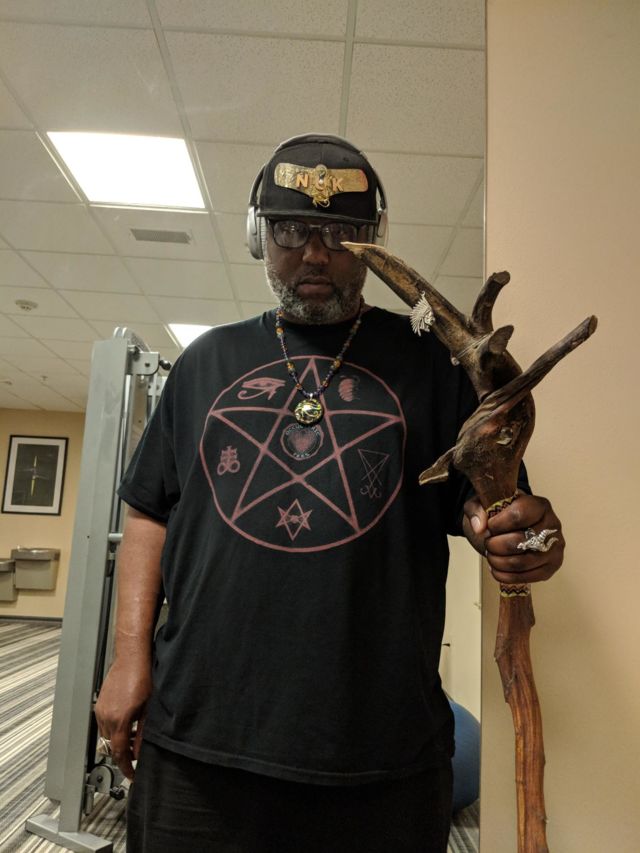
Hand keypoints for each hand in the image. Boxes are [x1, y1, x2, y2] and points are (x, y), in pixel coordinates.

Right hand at [94, 656, 151, 780]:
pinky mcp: (100, 703)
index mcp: (120, 720)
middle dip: (124, 754)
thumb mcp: (149, 707)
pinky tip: (127, 722)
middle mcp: (106, 716)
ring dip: (119, 740)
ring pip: (107, 736)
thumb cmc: (143, 675)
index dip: (126, 768)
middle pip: (112, 746)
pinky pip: (104, 724)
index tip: (132, 775)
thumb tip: (141, 751)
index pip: (120, 753)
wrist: (132, 656)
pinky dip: (114, 729)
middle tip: (137, 754)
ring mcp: (101, 710)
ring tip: (135, 736)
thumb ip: (144, 732)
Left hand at [462, 493, 563, 583]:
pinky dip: (506, 576)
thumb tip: (479, 527)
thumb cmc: (501, 515)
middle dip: (495, 545)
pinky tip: (497, 569)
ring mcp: (554, 548)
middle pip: (520, 541)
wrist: (512, 529)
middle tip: (487, 543)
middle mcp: (552, 526)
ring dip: (499, 562)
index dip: (498, 524)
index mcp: (539, 505)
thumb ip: (476, 510)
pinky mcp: (550, 567)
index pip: (519, 515)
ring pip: (522, 562)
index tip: (489, 526)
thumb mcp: (484, 504)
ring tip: (490, 556)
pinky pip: (527, 577)